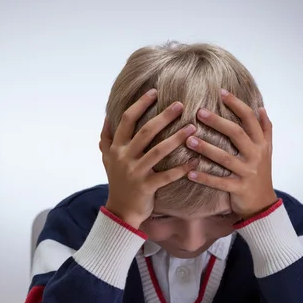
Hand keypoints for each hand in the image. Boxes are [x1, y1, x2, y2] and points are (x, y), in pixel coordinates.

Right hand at [100, 89, 195, 228]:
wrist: (120, 211)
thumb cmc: (118, 183)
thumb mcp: (107, 159)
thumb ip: (106, 138)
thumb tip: (107, 117)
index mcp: (116, 148)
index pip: (126, 120)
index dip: (140, 104)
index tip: (154, 92)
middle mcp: (124, 157)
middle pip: (145, 131)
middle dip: (163, 116)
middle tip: (180, 105)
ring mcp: (135, 172)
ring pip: (158, 151)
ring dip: (176, 138)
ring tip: (192, 128)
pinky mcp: (146, 187)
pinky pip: (167, 176)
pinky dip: (182, 168)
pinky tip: (196, 161)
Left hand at [186, 89, 276, 219]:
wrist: (263, 203)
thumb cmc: (261, 173)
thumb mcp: (267, 150)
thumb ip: (265, 129)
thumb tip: (261, 107)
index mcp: (261, 143)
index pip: (250, 119)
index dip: (237, 104)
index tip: (221, 92)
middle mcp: (256, 155)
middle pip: (237, 134)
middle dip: (218, 122)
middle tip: (199, 112)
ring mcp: (247, 172)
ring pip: (226, 158)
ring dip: (207, 148)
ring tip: (189, 140)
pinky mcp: (239, 188)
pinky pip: (220, 182)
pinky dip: (205, 177)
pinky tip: (189, 172)